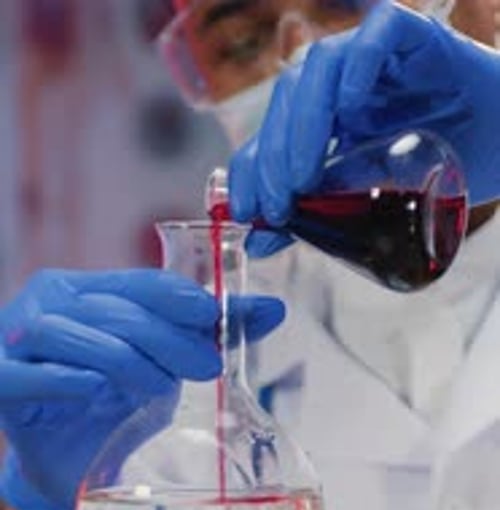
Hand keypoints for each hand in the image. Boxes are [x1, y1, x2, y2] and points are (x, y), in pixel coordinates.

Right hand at [0, 269, 284, 509]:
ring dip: (120, 358)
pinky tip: (94, 390)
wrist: (70, 466)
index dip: (176, 296)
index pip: (137, 283)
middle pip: (111, 308)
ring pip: (68, 332)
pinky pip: (25, 373)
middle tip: (205, 368)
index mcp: (89, 292)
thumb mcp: (166, 367)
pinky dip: (61, 378)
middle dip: (164, 336)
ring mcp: (17, 341)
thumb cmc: (114, 407)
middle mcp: (50, 306)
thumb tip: (274, 309)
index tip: (212, 315)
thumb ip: (209, 335)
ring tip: (158, 388)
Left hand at [229, 0, 499, 255]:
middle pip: (290, 98)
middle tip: (277, 203)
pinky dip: (360, 64)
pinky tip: (351, 109)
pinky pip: (380, 32)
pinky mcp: (416, 36)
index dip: (253, 166)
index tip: (248, 213)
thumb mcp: (374, 200)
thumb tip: (259, 242)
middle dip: (273, 154)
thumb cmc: (448, 169)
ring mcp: (379, 57)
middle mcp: (347, 81)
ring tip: (302, 175)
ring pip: (322, 66)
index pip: (277, 129)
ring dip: (303, 123)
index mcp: (332, 114)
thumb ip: (319, 213)